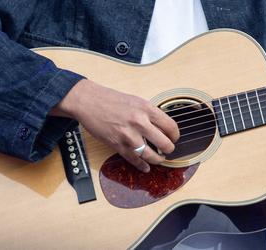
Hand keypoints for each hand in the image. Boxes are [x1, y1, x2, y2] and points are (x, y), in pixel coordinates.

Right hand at [52, 79, 178, 172]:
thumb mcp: (136, 100)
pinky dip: (141, 165)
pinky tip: (146, 167)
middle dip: (168, 149)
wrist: (90, 101)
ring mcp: (128, 135)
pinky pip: (133, 159)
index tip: (174, 138)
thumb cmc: (112, 99)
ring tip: (159, 159)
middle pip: (164, 143)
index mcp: (146, 108)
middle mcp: (139, 122)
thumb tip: (162, 126)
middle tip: (168, 150)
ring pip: (150, 155)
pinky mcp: (117, 145)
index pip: (170, 126)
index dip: (175, 135)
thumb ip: (149, 113)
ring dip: (157, 159)